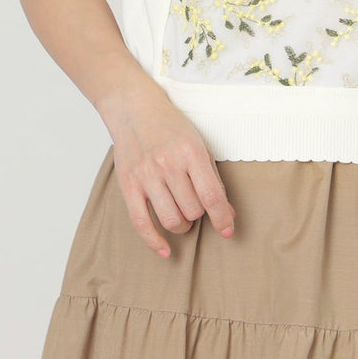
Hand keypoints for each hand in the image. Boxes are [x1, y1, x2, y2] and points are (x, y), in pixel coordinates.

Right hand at [100, 81, 236, 258]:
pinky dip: (154, 241)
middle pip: (192, 210)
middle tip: (197, 205)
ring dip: (182, 225)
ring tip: (183, 216)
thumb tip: (229, 212)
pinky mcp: (128, 186)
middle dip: (200, 214)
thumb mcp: (198, 144)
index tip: (229, 230)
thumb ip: (213, 178)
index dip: (223, 218)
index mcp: (191, 152)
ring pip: (172, 220)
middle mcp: (168, 164)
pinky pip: (142, 223)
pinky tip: (165, 250)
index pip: (211, 195)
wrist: (134, 108)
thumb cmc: (170, 126)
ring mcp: (146, 176)